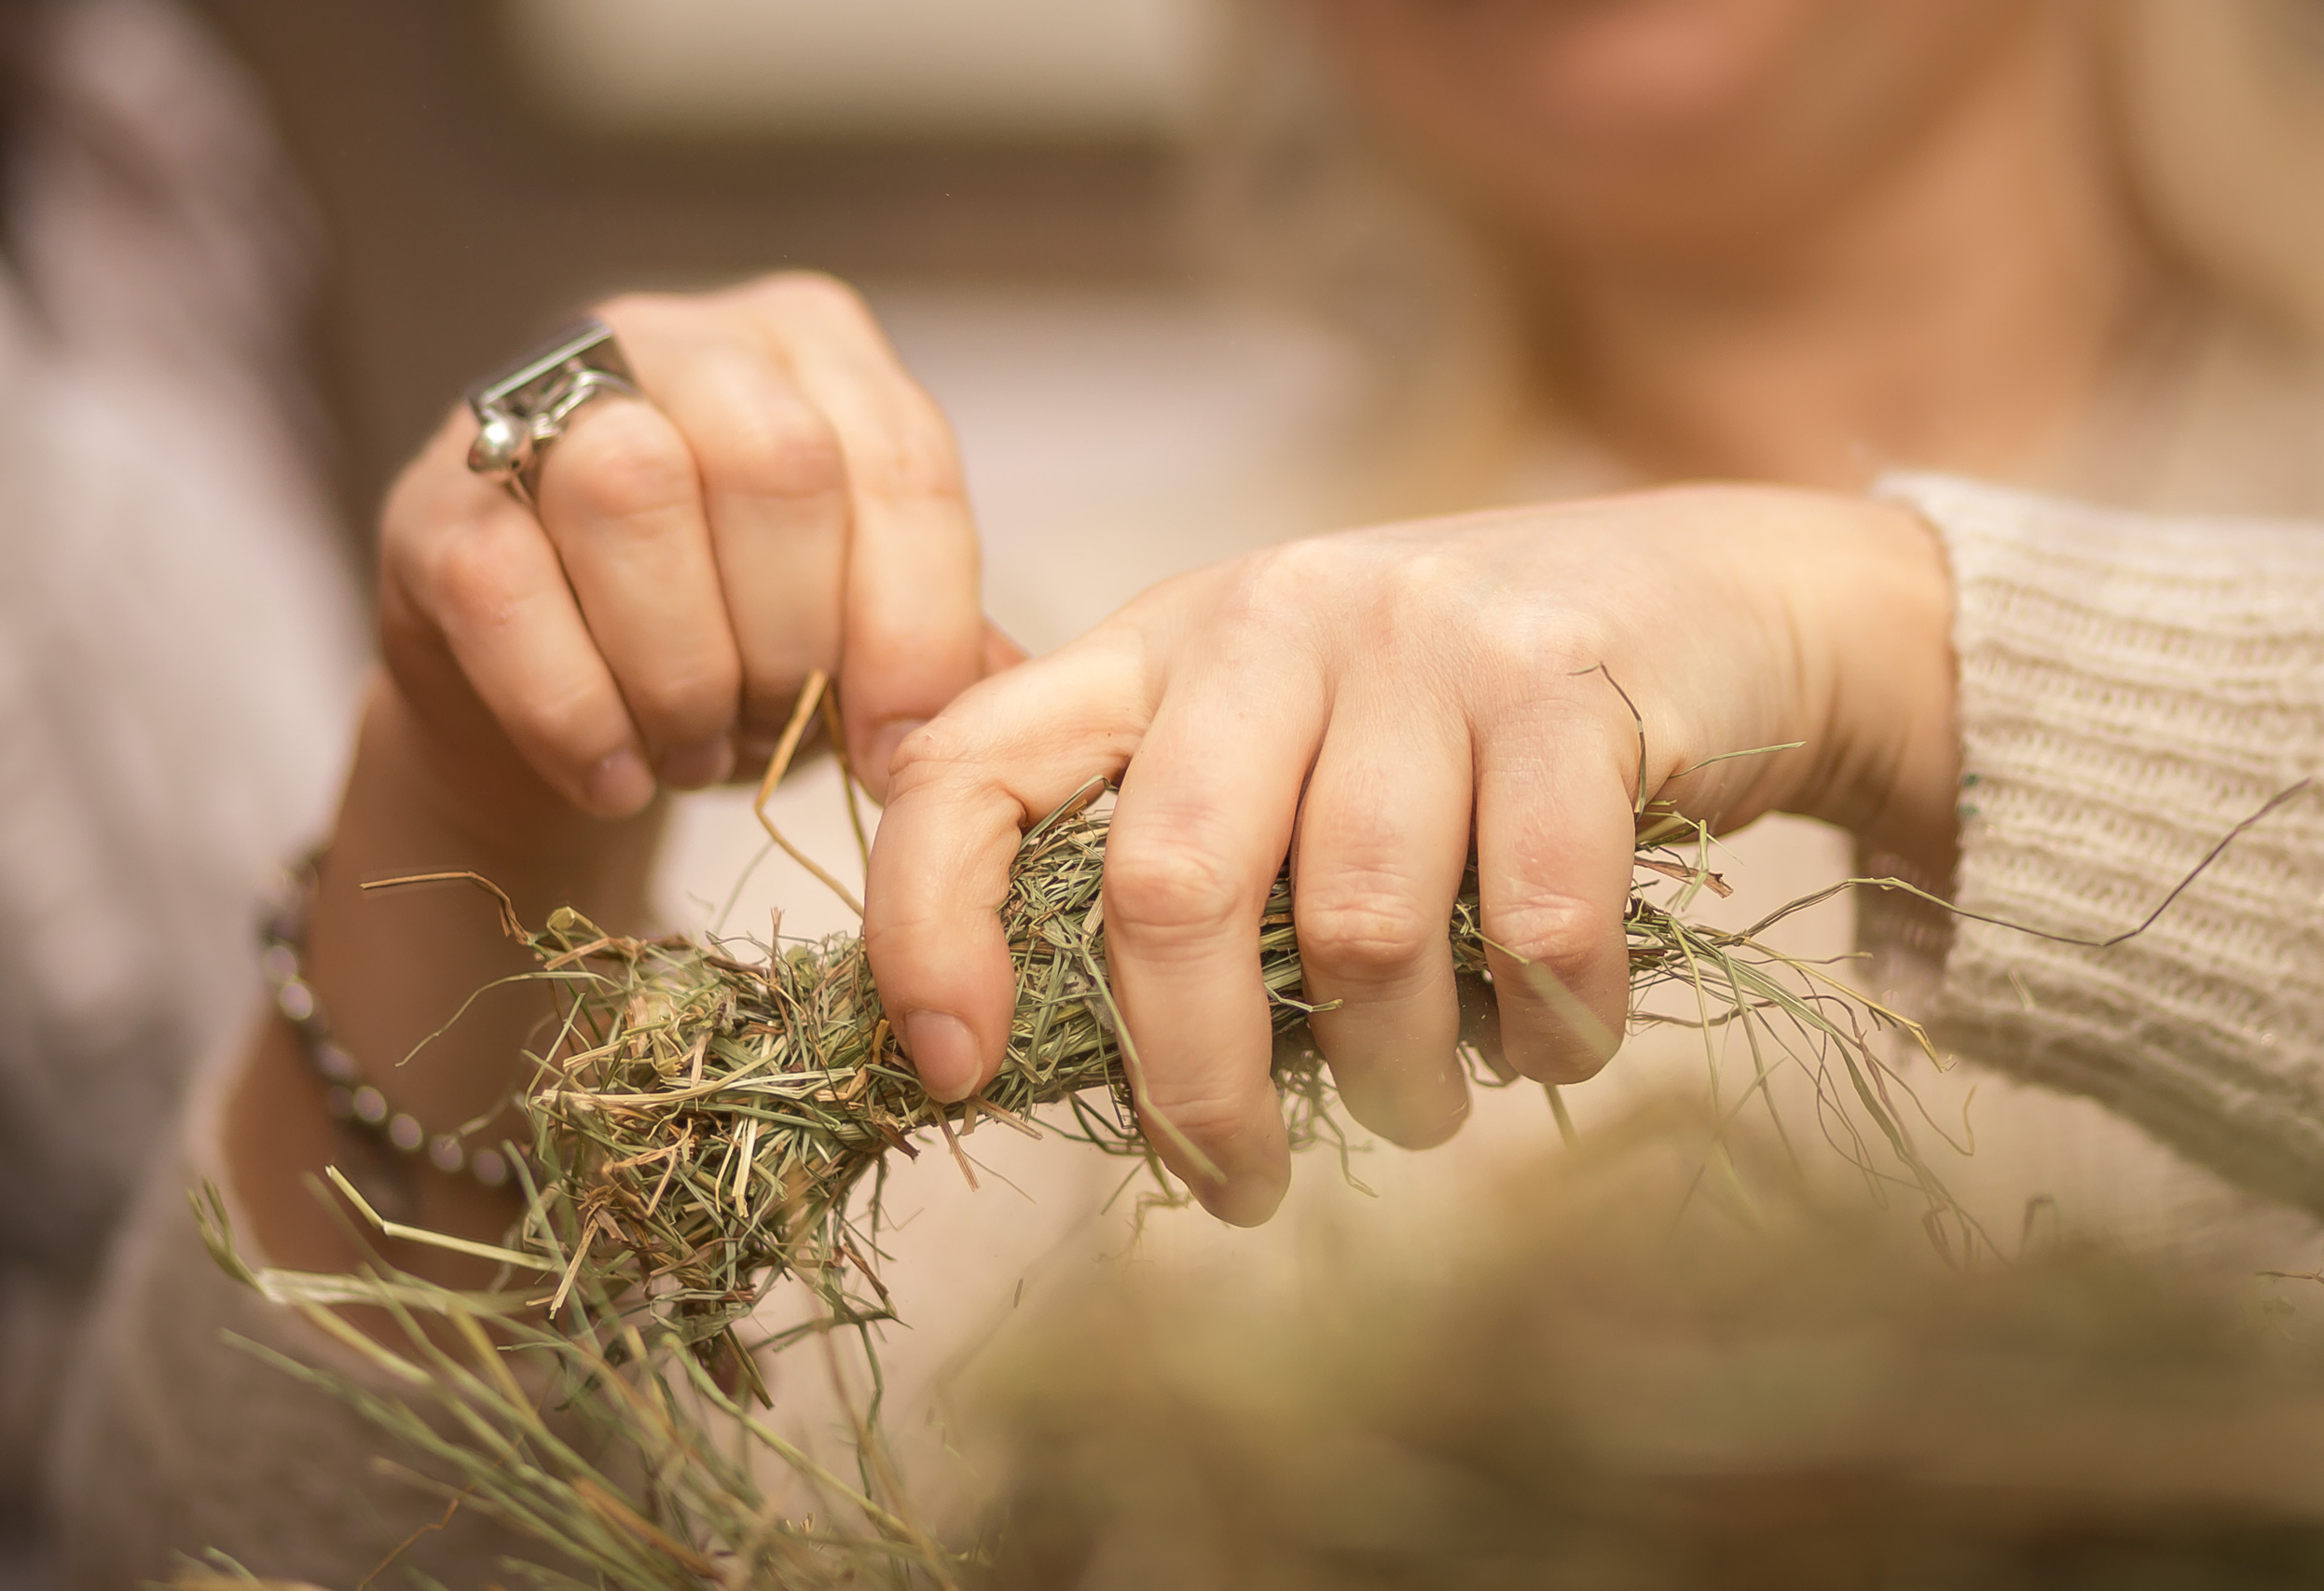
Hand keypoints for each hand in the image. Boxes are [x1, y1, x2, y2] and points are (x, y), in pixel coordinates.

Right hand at [378, 272, 1017, 846]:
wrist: (547, 703)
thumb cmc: (732, 644)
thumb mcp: (852, 629)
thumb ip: (936, 644)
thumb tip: (1020, 700)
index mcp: (813, 345)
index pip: (900, 461)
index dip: (915, 626)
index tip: (905, 753)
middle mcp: (678, 336)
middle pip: (777, 460)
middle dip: (797, 638)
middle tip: (783, 730)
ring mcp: (535, 401)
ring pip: (633, 493)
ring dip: (685, 669)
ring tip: (697, 748)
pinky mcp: (433, 504)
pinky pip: (507, 590)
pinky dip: (577, 712)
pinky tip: (616, 773)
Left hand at [863, 485, 1956, 1224]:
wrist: (1720, 600)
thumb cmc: (1468, 737)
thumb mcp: (1292, 761)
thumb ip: (1179, 869)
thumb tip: (1031, 1065)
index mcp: (1161, 647)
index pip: (973, 765)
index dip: (926, 922)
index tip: (950, 1068)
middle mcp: (1273, 619)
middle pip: (1168, 888)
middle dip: (1195, 1084)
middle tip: (1236, 1186)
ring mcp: (1422, 634)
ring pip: (1361, 931)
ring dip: (1397, 1079)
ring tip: (1426, 1103)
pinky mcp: (1568, 677)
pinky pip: (1537, 928)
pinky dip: (1546, 1034)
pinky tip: (1556, 1038)